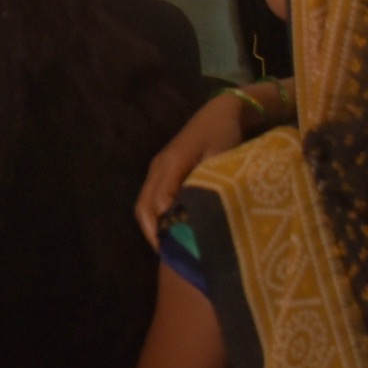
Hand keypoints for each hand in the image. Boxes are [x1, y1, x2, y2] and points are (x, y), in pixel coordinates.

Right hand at [136, 91, 250, 245]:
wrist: (221, 112)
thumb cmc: (223, 136)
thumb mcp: (219, 160)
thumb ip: (204, 185)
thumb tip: (188, 214)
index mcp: (171, 165)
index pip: (156, 202)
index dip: (160, 228)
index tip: (171, 249)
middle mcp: (159, 167)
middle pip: (144, 205)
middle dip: (151, 232)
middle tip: (167, 255)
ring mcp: (159, 167)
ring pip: (146, 201)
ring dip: (152, 225)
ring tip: (168, 246)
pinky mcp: (165, 168)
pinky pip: (153, 195)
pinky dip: (157, 214)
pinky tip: (171, 226)